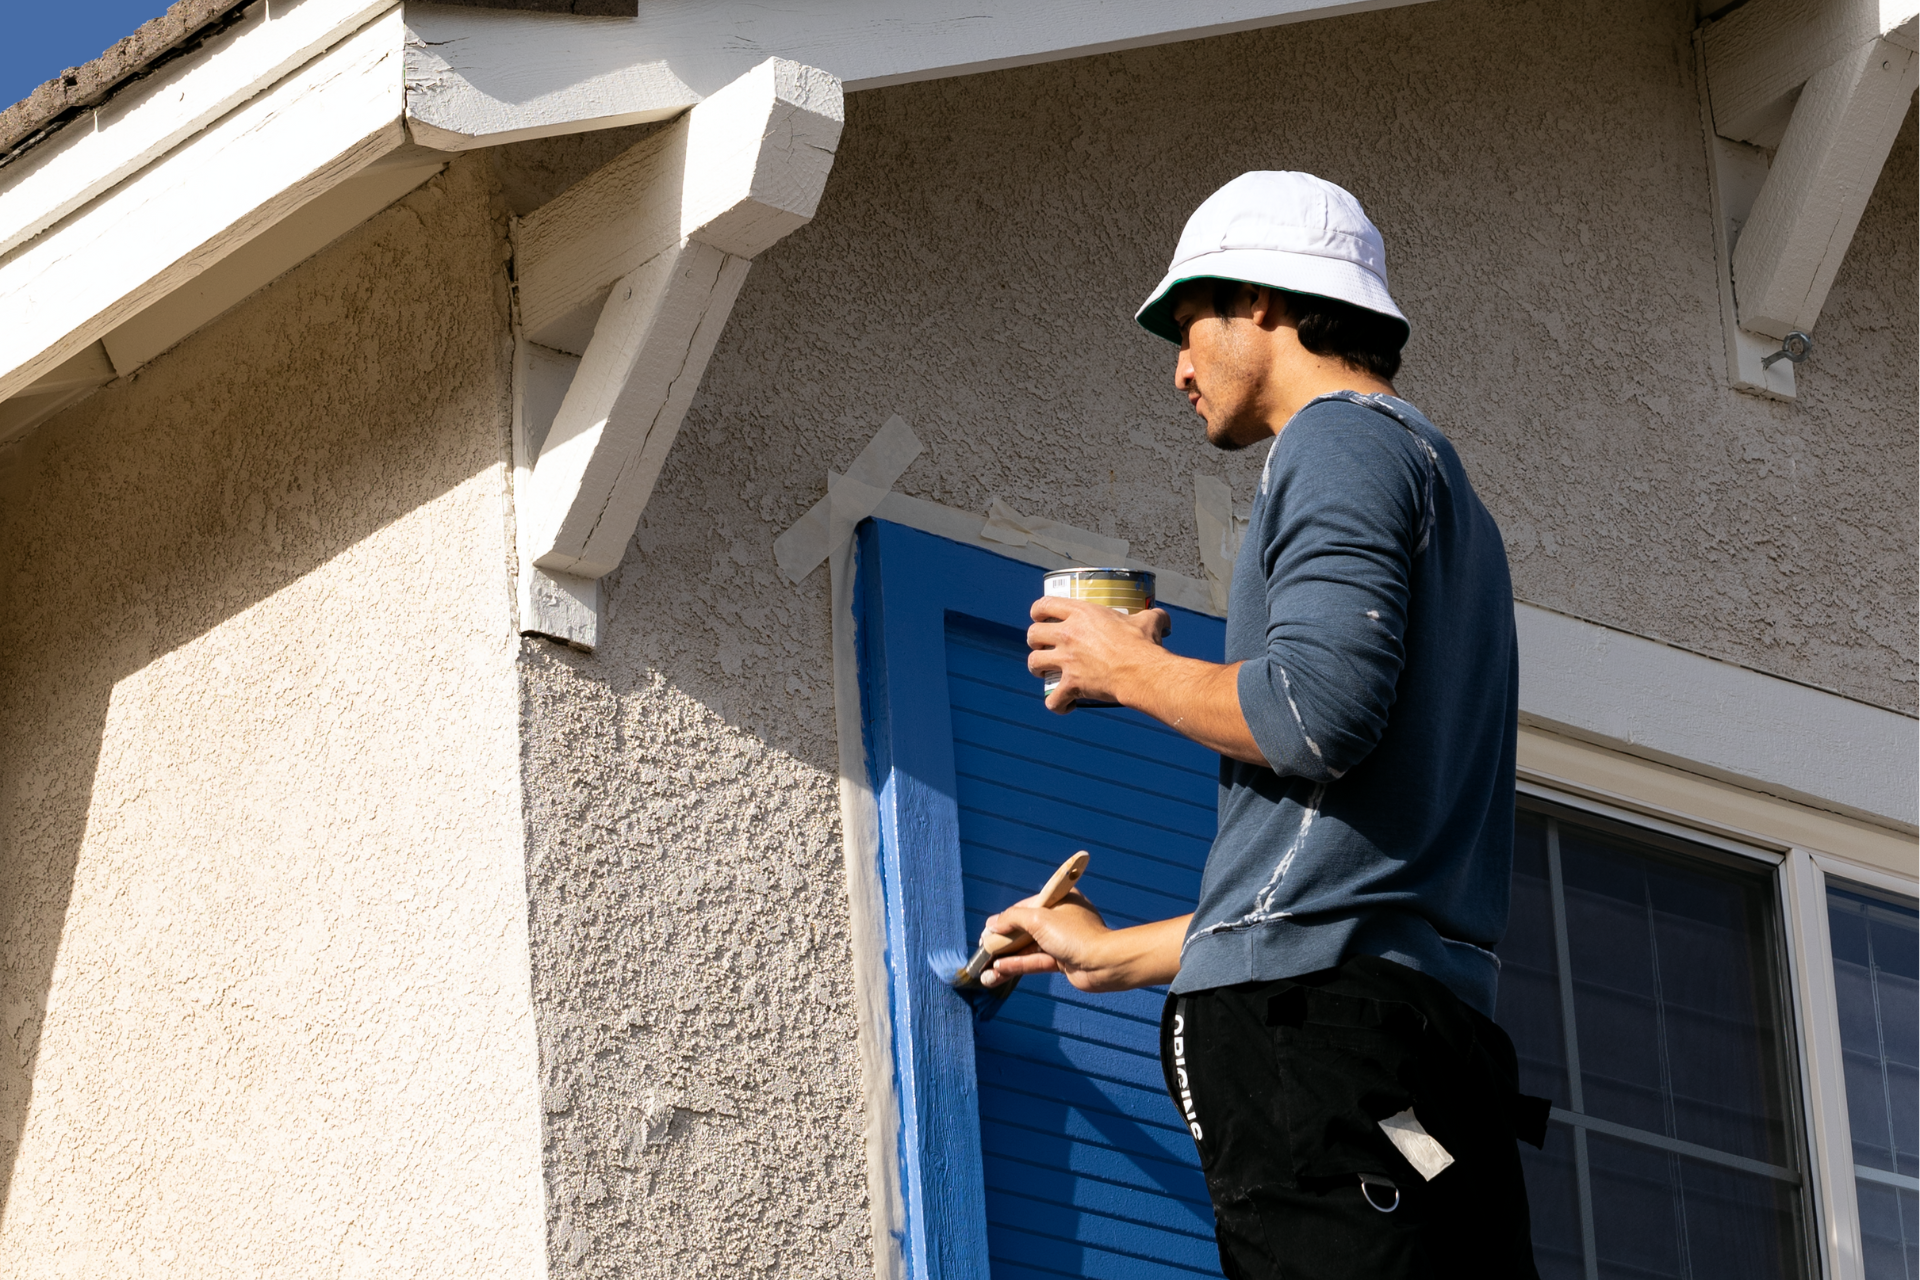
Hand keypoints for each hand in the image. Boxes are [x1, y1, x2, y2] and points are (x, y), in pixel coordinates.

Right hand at [982, 890, 1187, 992]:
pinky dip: (1017, 967)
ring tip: (984, 969)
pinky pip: (1034, 962)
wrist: (1104, 964)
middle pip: (1025, 929)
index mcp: (1060, 899)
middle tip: (982, 951)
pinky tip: (997, 973)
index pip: (1025, 907)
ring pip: (1028, 948)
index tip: (987, 931)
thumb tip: (991, 923)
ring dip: (1006, 958)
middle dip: (1003, 941)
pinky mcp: (1062, 961)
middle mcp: (1061, 918)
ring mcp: (1062, 941)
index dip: (1004, 920)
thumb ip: (1012, 919)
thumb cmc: (1076, 935)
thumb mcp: (1039, 919)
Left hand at [1027, 596, 1171, 711]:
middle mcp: (1068, 634)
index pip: (1044, 605)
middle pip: (1033, 634)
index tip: (1039, 617)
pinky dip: (1057, 704)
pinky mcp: (1071, 684)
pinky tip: (1064, 705)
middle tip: (1045, 646)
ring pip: (1033, 663)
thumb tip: (1165, 620)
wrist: (1143, 671)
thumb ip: (1153, 616)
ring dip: (1037, 668)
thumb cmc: (1145, 644)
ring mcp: (1066, 660)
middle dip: (1035, 641)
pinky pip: (1052, 699)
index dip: (1037, 611)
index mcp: (1081, 613)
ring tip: (1045, 672)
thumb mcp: (1150, 621)